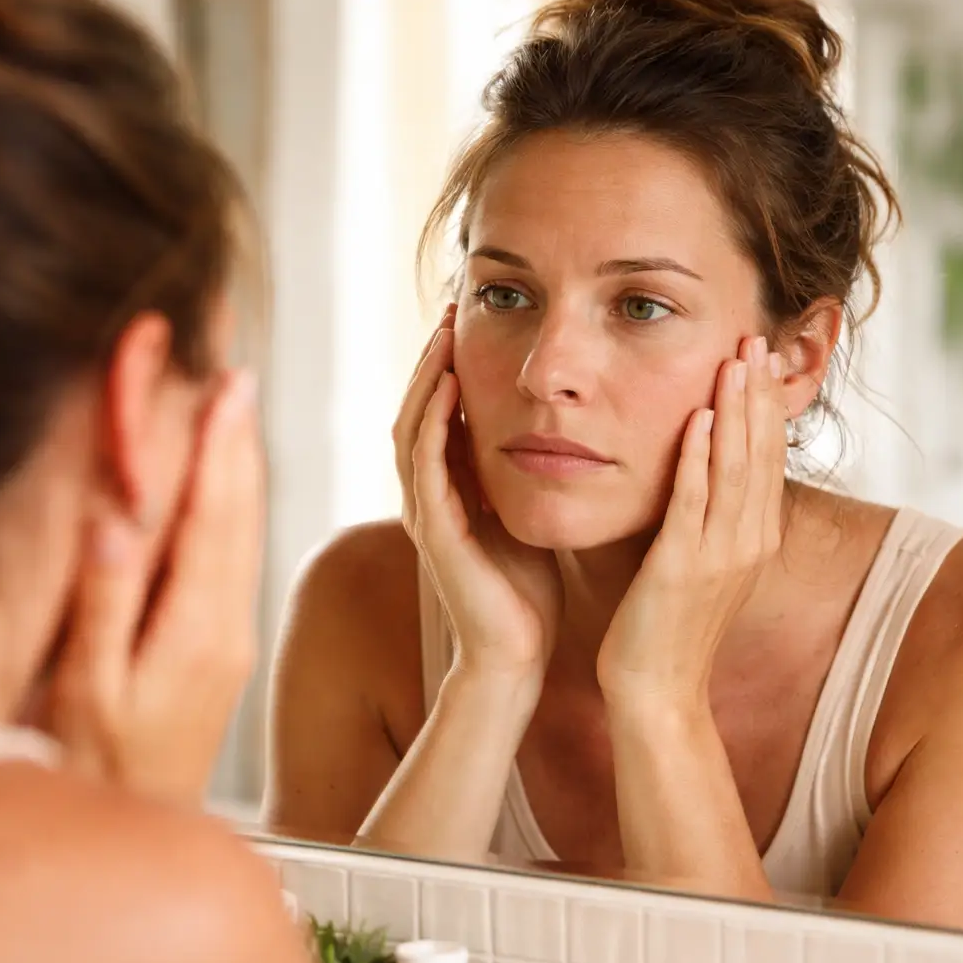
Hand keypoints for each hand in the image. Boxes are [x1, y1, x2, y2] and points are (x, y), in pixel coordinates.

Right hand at [46, 371, 264, 801]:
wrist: (141, 830)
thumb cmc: (98, 770)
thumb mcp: (87, 693)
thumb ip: (104, 603)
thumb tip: (117, 516)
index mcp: (195, 629)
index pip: (212, 518)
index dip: (218, 447)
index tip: (227, 386)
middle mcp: (226, 627)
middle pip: (240, 514)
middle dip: (239, 440)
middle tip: (238, 372)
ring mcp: (229, 637)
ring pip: (244, 533)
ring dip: (241, 468)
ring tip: (237, 410)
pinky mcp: (221, 647)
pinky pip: (235, 559)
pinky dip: (231, 508)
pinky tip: (224, 487)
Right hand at [395, 306, 561, 687]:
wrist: (516, 655)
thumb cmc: (527, 590)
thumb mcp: (527, 511)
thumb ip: (521, 471)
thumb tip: (551, 424)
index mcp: (447, 489)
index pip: (438, 412)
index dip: (449, 364)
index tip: (471, 318)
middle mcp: (426, 495)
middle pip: (415, 408)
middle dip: (431, 357)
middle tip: (452, 307)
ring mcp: (424, 512)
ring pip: (411, 428)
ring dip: (426, 378)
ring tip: (446, 332)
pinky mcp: (433, 532)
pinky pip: (425, 464)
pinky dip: (433, 421)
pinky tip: (450, 386)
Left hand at [596, 336, 786, 707]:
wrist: (657, 693)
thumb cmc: (665, 629)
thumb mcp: (697, 565)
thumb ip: (702, 520)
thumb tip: (696, 474)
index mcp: (753, 540)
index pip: (766, 458)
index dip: (765, 406)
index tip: (759, 357)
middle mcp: (747, 543)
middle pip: (760, 453)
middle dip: (759, 393)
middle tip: (756, 335)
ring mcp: (720, 556)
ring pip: (735, 469)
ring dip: (735, 411)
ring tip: (735, 358)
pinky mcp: (683, 568)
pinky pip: (694, 503)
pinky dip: (697, 459)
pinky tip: (696, 419)